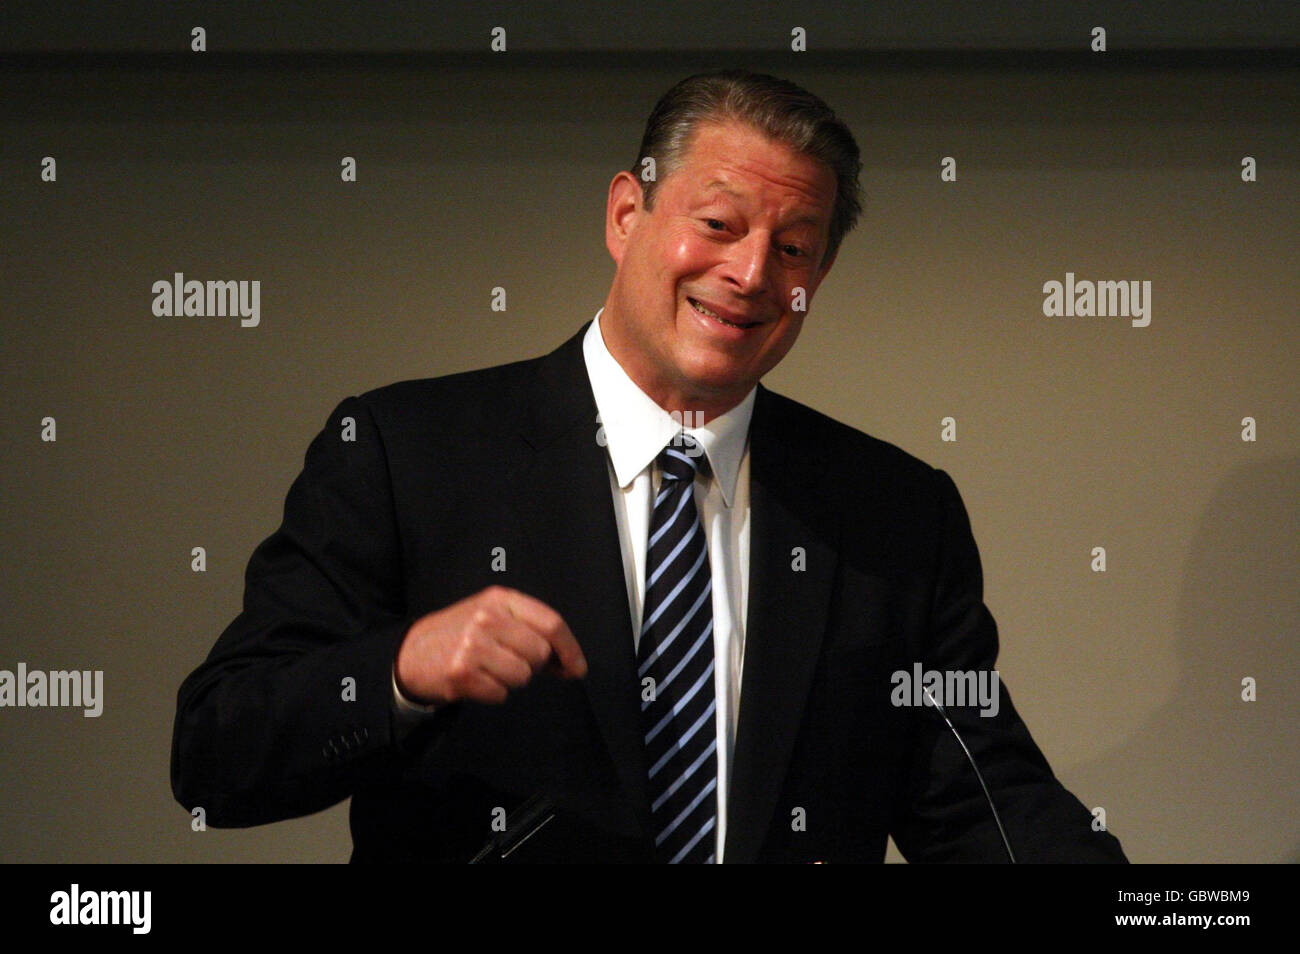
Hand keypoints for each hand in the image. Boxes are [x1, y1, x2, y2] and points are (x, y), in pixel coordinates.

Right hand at [394, 585, 587, 705]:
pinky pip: (501, 694)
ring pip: (523, 676)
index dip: (570, 649)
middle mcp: (487, 617)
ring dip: (511, 680)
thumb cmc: (463, 635)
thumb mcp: (496, 618)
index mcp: (500, 599)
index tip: (577, 667)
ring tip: (489, 668)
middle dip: (533, 665)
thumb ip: (533, 632)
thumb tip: (572, 664)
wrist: (412, 652)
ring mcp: (473, 644)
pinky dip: (493, 693)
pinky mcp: (461, 672)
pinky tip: (476, 679)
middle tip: (509, 661)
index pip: (551, 623)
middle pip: (540, 652)